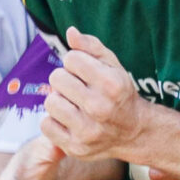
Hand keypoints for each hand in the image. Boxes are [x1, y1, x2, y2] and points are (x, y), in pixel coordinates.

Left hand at [42, 28, 158, 160]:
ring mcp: (87, 130)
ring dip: (58, 100)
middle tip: (76, 89)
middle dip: (64, 80)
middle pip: (57, 78)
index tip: (84, 72)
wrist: (133, 132)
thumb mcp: (113, 66)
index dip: (74, 62)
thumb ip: (91, 47)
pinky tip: (67, 120)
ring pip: (50, 102)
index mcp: (111, 84)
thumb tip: (70, 32)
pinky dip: (53, 121)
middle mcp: (99, 107)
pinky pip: (46, 125)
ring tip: (72, 104)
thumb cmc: (119, 94)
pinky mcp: (75, 147)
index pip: (71, 59)